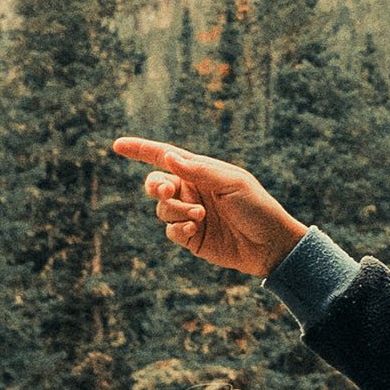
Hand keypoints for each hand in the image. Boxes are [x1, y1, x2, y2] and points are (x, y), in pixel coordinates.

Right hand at [111, 137, 307, 278]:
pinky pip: (170, 231)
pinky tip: (195, 228)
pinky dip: (178, 228)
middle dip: (155, 185)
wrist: (272, 244)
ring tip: (199, 217)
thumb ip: (198, 171)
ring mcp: (190, 215)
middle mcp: (192, 191)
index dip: (140, 150)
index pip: (165, 156)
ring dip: (175, 210)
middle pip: (156, 183)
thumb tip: (168, 156)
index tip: (117, 145)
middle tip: (166, 189)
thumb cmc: (257, 207)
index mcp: (201, 172)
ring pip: (162, 208)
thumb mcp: (231, 183)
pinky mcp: (192, 238)